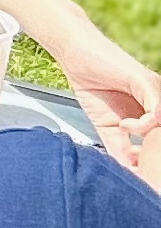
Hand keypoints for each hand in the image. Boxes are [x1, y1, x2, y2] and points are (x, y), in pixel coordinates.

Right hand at [46, 12, 160, 164]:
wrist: (75, 55)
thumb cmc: (91, 84)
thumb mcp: (107, 126)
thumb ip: (118, 147)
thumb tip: (125, 172)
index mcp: (152, 113)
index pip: (157, 140)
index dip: (148, 158)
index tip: (136, 171)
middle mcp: (159, 102)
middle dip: (151, 153)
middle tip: (132, 159)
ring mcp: (156, 92)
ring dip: (147, 139)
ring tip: (124, 133)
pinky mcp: (147, 83)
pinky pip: (156, 112)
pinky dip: (142, 125)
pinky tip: (124, 124)